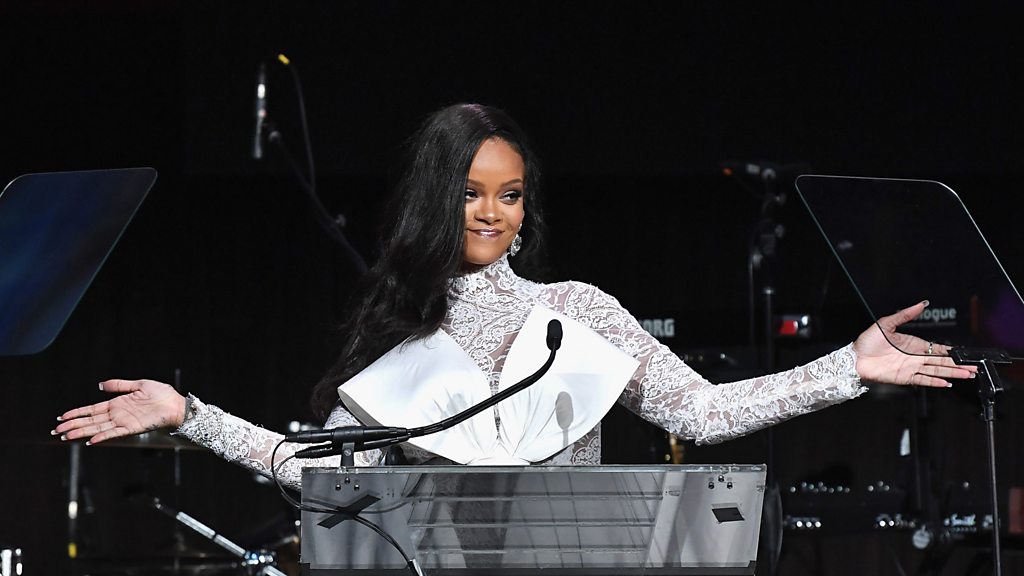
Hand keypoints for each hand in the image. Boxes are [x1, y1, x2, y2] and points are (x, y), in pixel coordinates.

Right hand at [53, 380, 186, 444]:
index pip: (92, 410)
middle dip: (73, 425)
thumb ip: (119, 386)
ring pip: (98, 428)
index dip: (76, 413)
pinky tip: (91, 440)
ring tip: (66, 436)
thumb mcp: (138, 385)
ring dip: (82, 432)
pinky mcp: (133, 428)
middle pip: (90, 421)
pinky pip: (115, 433)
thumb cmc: (161, 394)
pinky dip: (103, 436)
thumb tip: (101, 385)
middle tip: (56, 431)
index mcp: (117, 404)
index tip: (62, 417)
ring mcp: (124, 422)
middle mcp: (117, 415)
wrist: (176, 403)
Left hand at [853, 301, 977, 387]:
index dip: (951, 351)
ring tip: (967, 375)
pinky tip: (947, 384)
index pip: (937, 348)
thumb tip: (921, 303)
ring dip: (952, 373)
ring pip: (937, 371)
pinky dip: (935, 382)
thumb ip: (905, 314)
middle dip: (958, 364)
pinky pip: (924, 380)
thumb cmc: (867, 341)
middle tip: (974, 367)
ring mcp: (911, 368)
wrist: (855, 358)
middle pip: (941, 361)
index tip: (963, 353)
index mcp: (913, 344)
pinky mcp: (905, 377)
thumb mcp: (886, 323)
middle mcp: (915, 357)